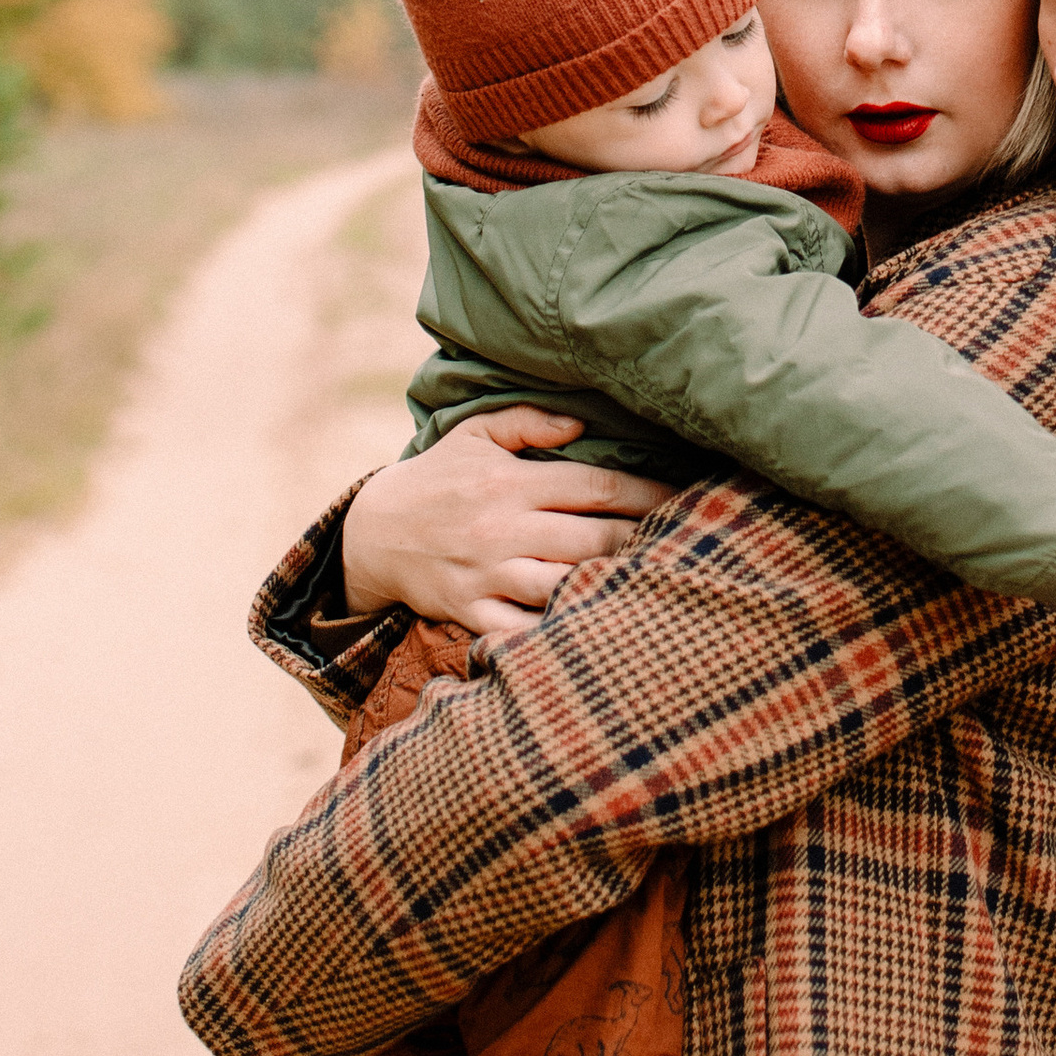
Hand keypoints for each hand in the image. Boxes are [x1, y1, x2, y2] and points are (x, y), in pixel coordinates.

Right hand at [340, 407, 680, 632]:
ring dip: (607, 587)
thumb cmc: (438, 478)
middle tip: (683, 544)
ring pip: (563, 585)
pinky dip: (554, 633)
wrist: (373, 532)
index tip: (683, 499)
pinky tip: (591, 630)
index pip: (596, 487)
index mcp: (512, 482)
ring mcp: (486, 573)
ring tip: (651, 586)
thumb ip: (528, 421)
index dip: (647, 493)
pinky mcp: (469, 610)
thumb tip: (580, 424)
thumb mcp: (475, 434)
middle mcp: (502, 528)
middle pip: (592, 539)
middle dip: (643, 542)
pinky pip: (519, 630)